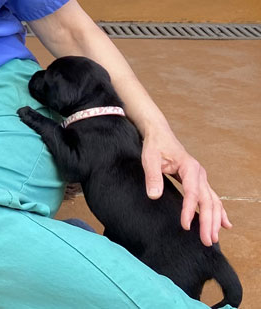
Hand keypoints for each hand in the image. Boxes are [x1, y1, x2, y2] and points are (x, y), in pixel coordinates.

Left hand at [141, 127, 230, 246]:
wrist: (160, 135)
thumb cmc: (155, 146)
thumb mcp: (150, 158)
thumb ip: (153, 177)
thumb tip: (154, 196)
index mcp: (190, 167)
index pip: (192, 193)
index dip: (189, 210)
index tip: (185, 226)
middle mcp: (200, 174)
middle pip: (208, 201)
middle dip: (208, 222)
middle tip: (206, 240)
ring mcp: (201, 178)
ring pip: (213, 202)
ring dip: (215, 220)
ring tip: (213, 238)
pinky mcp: (199, 182)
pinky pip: (212, 199)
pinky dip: (219, 212)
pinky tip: (224, 224)